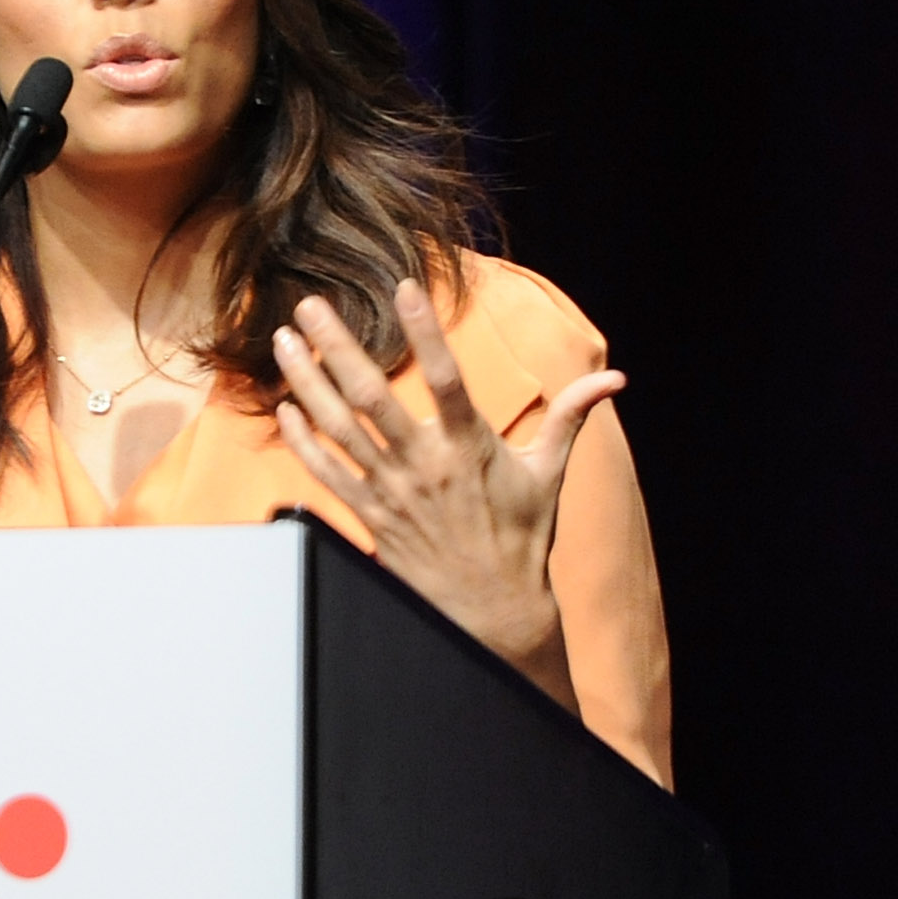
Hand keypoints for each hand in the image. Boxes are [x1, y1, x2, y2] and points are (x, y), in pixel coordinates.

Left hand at [272, 280, 622, 710]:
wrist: (493, 611)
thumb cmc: (521, 535)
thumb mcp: (549, 473)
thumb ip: (571, 418)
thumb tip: (615, 379)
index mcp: (470, 447)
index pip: (445, 379)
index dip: (425, 332)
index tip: (405, 288)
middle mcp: (425, 466)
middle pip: (371, 397)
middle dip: (336, 347)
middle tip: (308, 304)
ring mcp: (393, 492)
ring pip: (340, 429)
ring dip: (307, 382)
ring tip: (282, 341)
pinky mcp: (372, 517)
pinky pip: (329, 473)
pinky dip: (304, 441)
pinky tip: (286, 408)